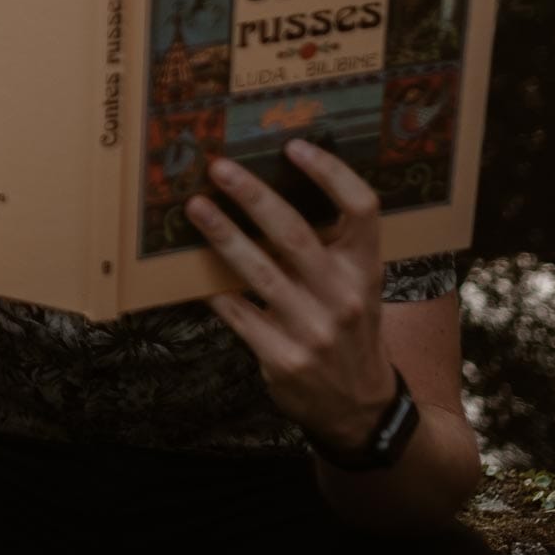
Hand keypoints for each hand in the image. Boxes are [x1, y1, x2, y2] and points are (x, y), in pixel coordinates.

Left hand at [189, 139, 396, 451]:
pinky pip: (235, 311)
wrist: (359, 408)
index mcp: (366, 270)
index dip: (331, 173)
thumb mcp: (359, 289)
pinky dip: (210, 287)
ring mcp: (312, 329)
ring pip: (256, 270)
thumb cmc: (351, 332)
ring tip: (195, 208)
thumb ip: (332, 248)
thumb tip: (275, 193)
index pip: (361, 208)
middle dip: (252, 196)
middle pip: (294, 232)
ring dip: (221, 234)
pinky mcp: (281, 357)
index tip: (295, 146)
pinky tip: (189, 268)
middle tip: (220, 168)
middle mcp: (343, 296)